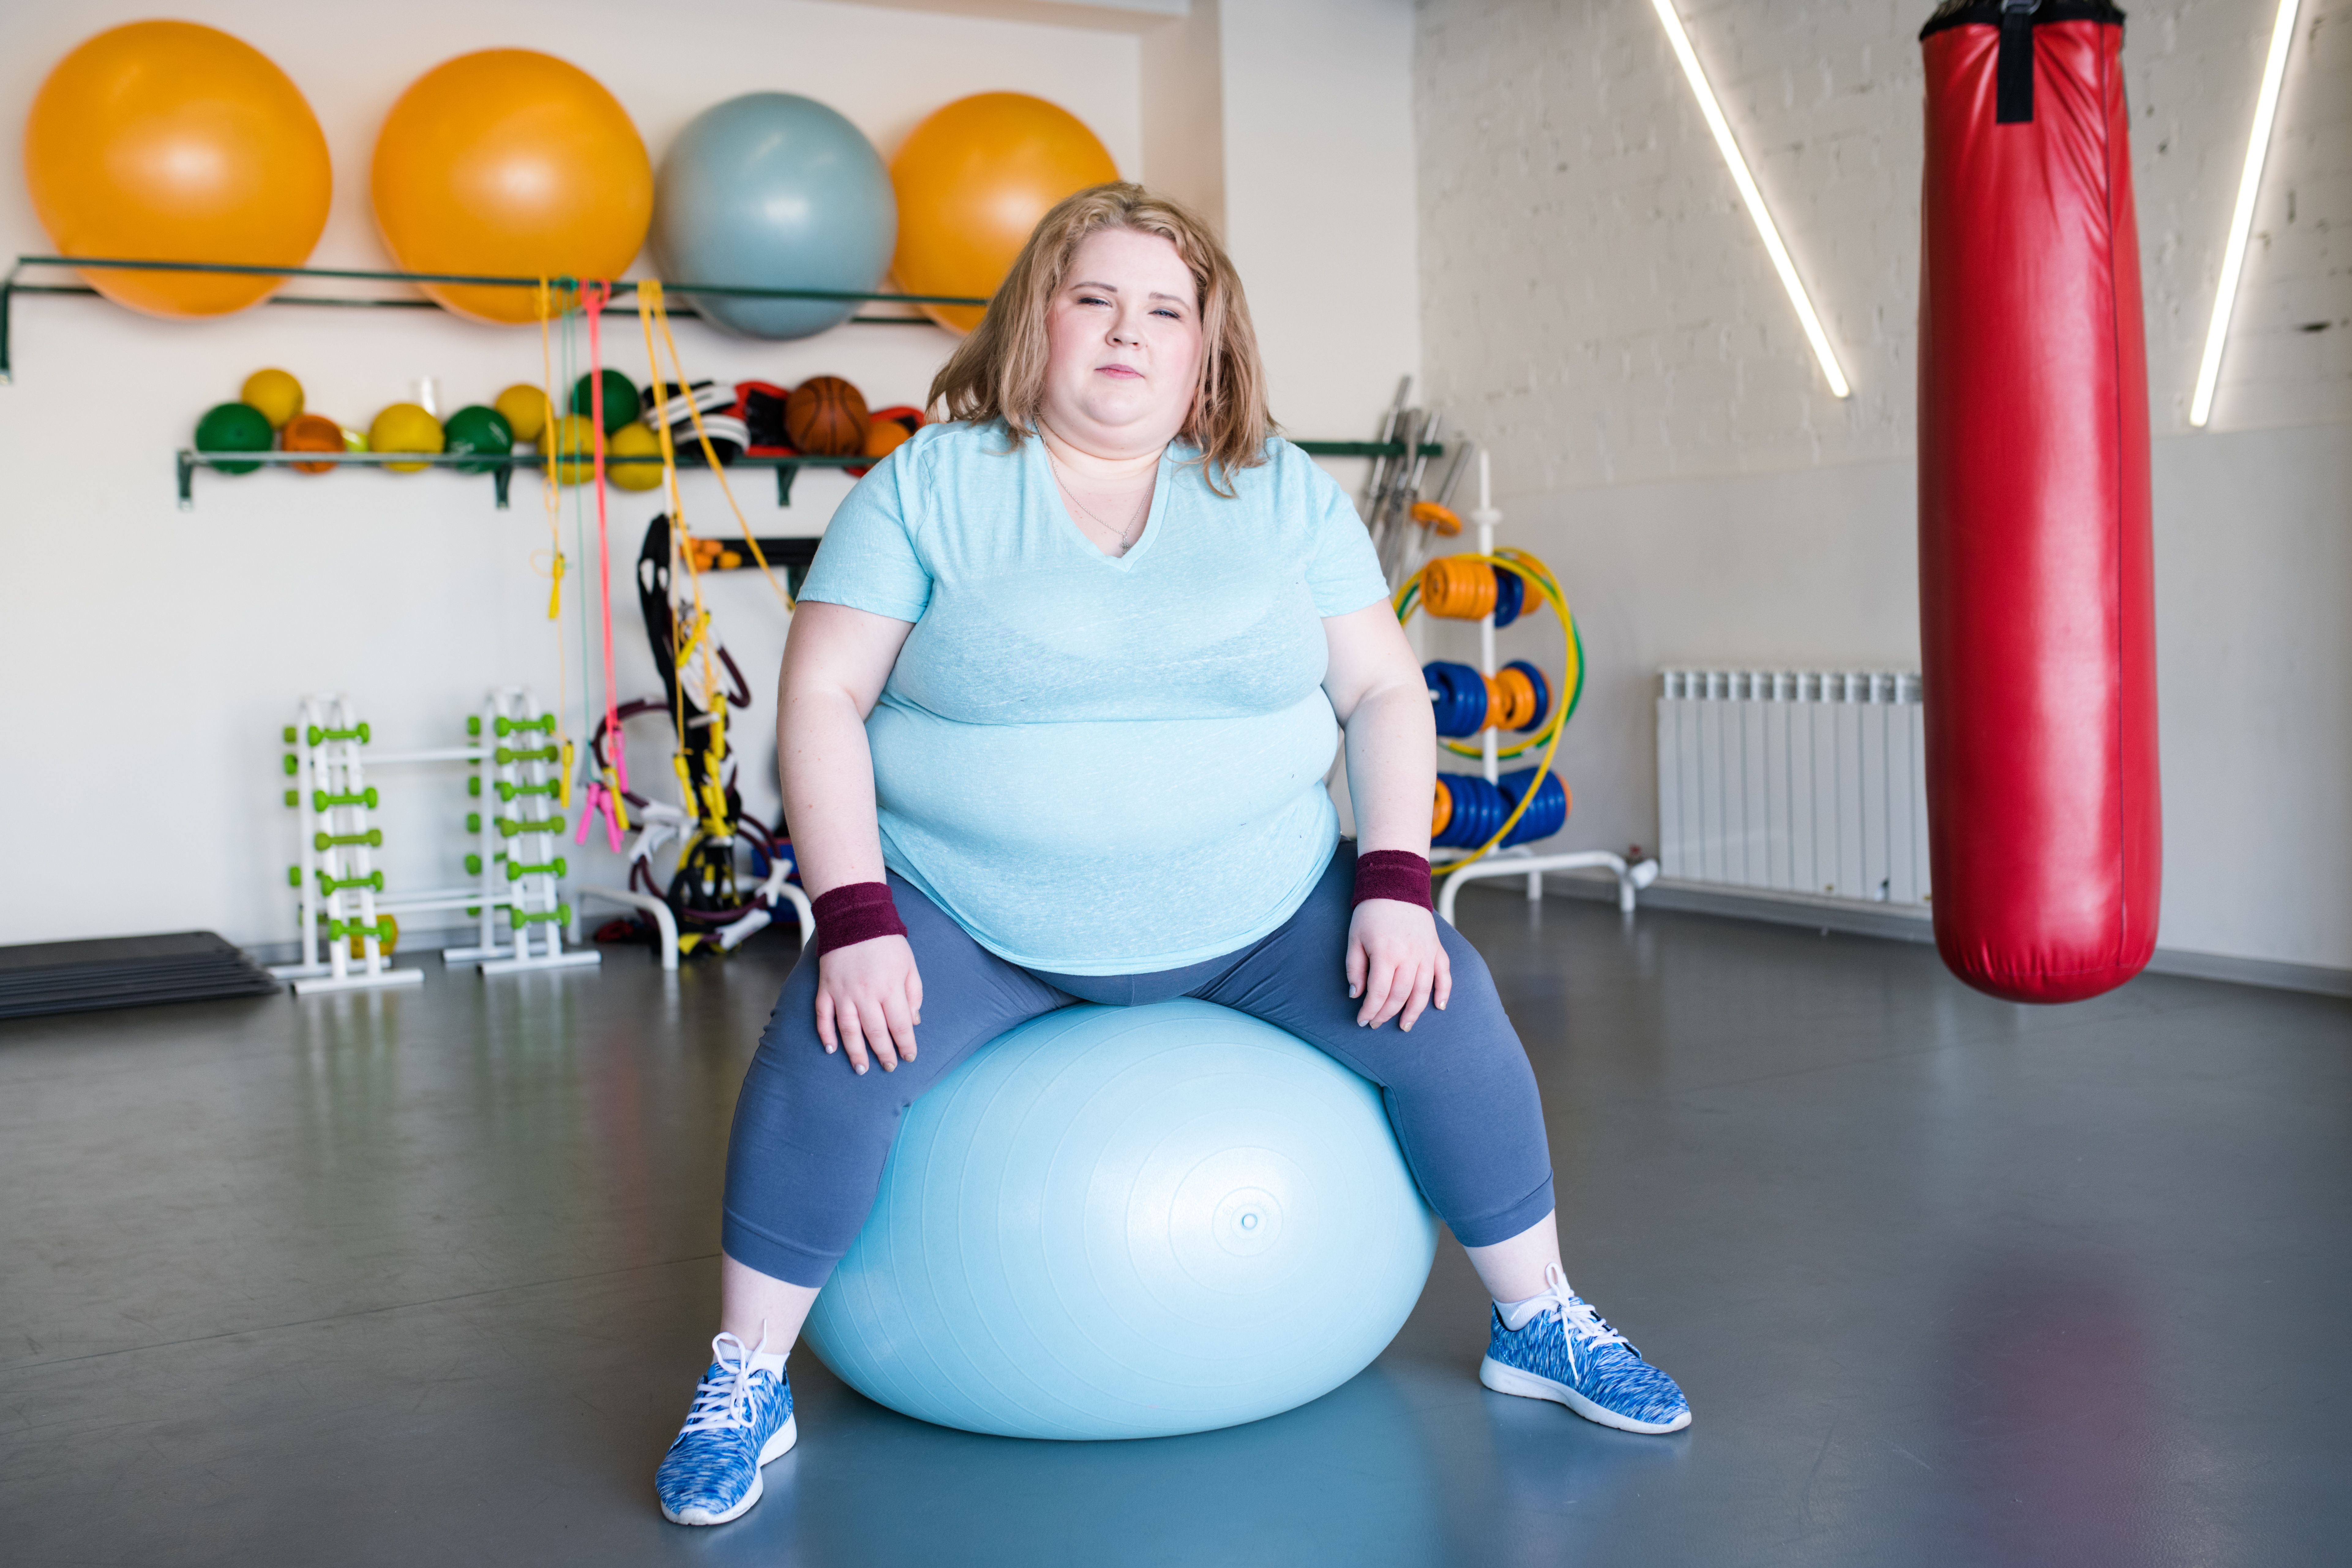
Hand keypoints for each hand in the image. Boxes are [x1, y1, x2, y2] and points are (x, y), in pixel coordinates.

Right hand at [814, 935, 922, 1073]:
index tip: (909, 1057)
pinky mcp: (826, 988)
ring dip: (855, 1052)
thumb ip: (913, 994)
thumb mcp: (909, 965)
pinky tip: (831, 1049)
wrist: (854, 917)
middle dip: (884, 1053)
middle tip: (889, 1067)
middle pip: (876, 1031)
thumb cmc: (886, 943)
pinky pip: (823, 1016)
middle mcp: (866, 993)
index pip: (900, 1024)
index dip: (906, 1044)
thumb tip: (913, 1023)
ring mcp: (843, 992)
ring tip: (861, 1069)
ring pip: (849, 1029)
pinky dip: (825, 1034)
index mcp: (890, 987)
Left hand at [1346, 899, 1450, 1030]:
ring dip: (1414, 1012)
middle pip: (1400, 995)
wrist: (1396, 887)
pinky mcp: (1436, 949)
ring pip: (1423, 991)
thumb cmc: (1371, 914)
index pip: (1379, 992)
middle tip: (1376, 1023)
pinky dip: (1444, 992)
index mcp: (1386, 953)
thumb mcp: (1354, 939)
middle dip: (1386, 1014)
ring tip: (1404, 1025)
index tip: (1362, 1020)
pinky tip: (1439, 1006)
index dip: (1370, 1010)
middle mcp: (1409, 956)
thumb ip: (1354, 969)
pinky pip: (1444, 975)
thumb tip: (1357, 995)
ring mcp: (1426, 953)